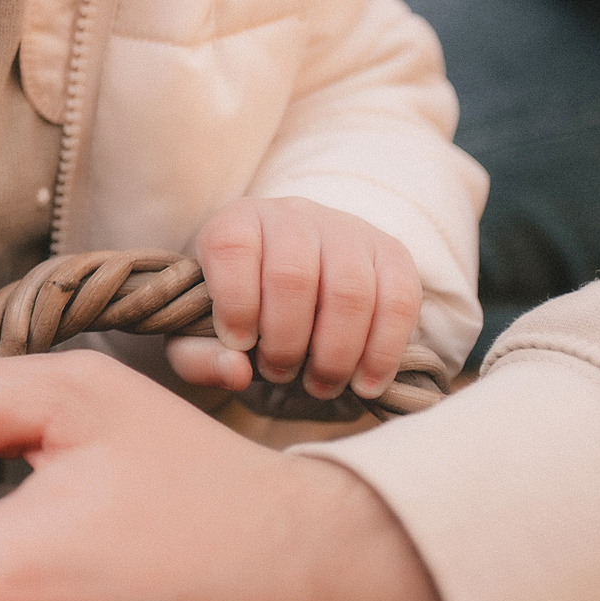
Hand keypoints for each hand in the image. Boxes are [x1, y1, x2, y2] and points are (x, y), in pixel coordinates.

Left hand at [167, 197, 422, 399]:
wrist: (298, 280)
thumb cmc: (242, 310)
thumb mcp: (204, 330)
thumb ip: (201, 354)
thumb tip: (237, 372)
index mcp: (238, 222)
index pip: (231, 247)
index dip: (235, 303)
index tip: (240, 346)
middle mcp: (293, 215)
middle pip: (293, 276)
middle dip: (286, 341)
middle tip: (280, 375)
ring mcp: (348, 230)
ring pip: (350, 291)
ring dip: (335, 353)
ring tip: (320, 385)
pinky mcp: (392, 253)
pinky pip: (399, 301)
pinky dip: (382, 352)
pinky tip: (364, 384)